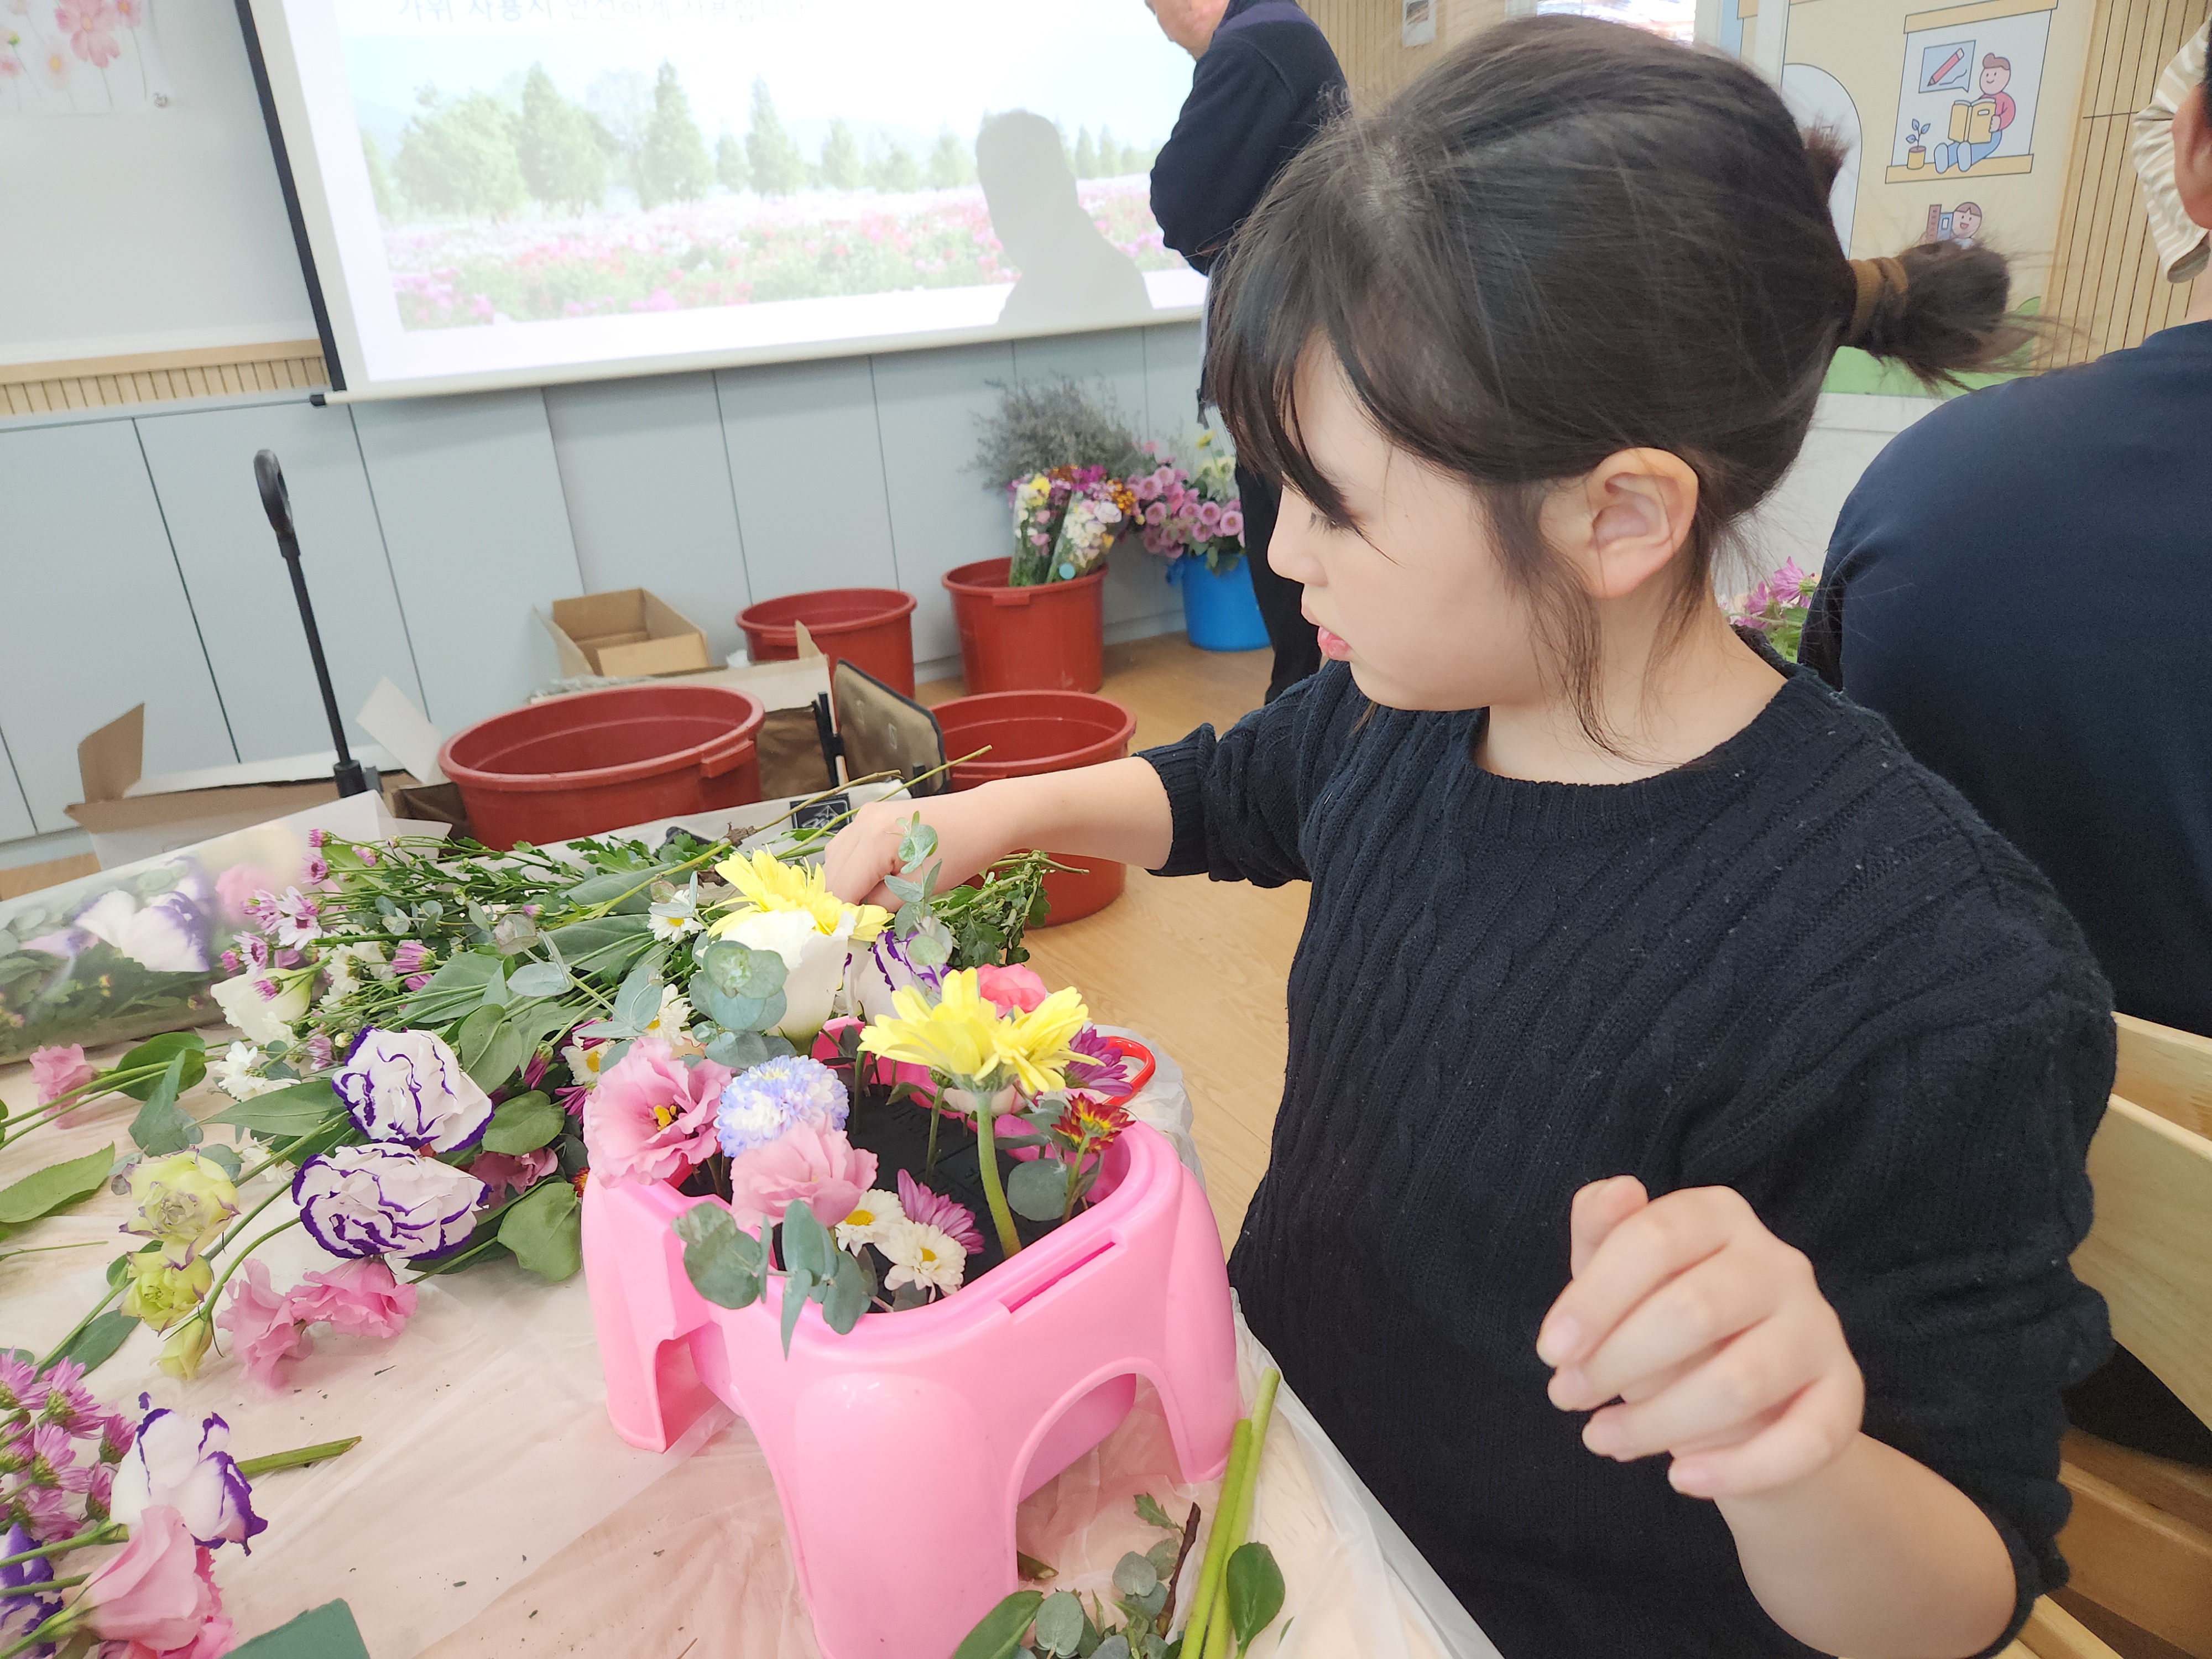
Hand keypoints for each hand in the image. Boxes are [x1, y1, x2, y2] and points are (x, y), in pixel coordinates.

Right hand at [820, 787, 1026, 909]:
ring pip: (835, 861)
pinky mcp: (870, 816)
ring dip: (847, 885)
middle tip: (867, 923)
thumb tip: (853, 921)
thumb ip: (880, 906)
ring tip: (875, 900)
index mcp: (874, 840)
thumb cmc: (960, 855)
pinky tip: (876, 879)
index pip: (840, 888)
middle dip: (844, 902)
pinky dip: (854, 869)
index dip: (843, 917)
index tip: (853, 938)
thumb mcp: (919, 890)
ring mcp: (864, 815)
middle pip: (832, 874)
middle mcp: (861, 822)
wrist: (984, 818)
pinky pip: (847, 848)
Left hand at [1535, 1178, 1863, 1499]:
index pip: (1653, 1238)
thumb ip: (1602, 1232)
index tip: (1551, 1352)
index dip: (1593, 1298)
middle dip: (1616, 1363)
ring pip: (1740, 1383)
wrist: (1746, 1405)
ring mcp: (1819, 1327)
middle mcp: (1780, 1262)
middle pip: (1694, 1310)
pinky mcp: (1844, 1393)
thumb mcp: (1621, 1277)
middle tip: (1567, 1398)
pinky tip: (1681, 1479)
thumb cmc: (1667, 1329)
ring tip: (1602, 1439)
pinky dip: (1737, 1470)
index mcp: (1719, 1216)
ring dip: (1658, 1423)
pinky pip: (1804, 1440)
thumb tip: (1615, 1192)